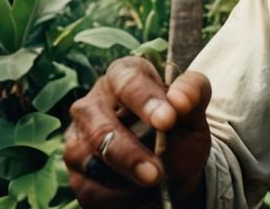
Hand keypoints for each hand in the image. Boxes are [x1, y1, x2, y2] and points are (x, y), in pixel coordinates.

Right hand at [64, 56, 211, 207]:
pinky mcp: (76, 169)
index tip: (167, 120)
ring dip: (122, 177)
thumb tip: (179, 100)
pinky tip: (139, 193)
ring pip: (86, 157)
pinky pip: (86, 185)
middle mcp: (95, 100)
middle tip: (156, 173)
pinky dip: (114, 195)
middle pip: (100, 125)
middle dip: (129, 153)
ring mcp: (80, 135)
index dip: (146, 100)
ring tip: (153, 182)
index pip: (128, 81)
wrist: (173, 169)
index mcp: (125, 73)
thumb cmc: (180, 129)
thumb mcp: (194, 109)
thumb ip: (193, 94)